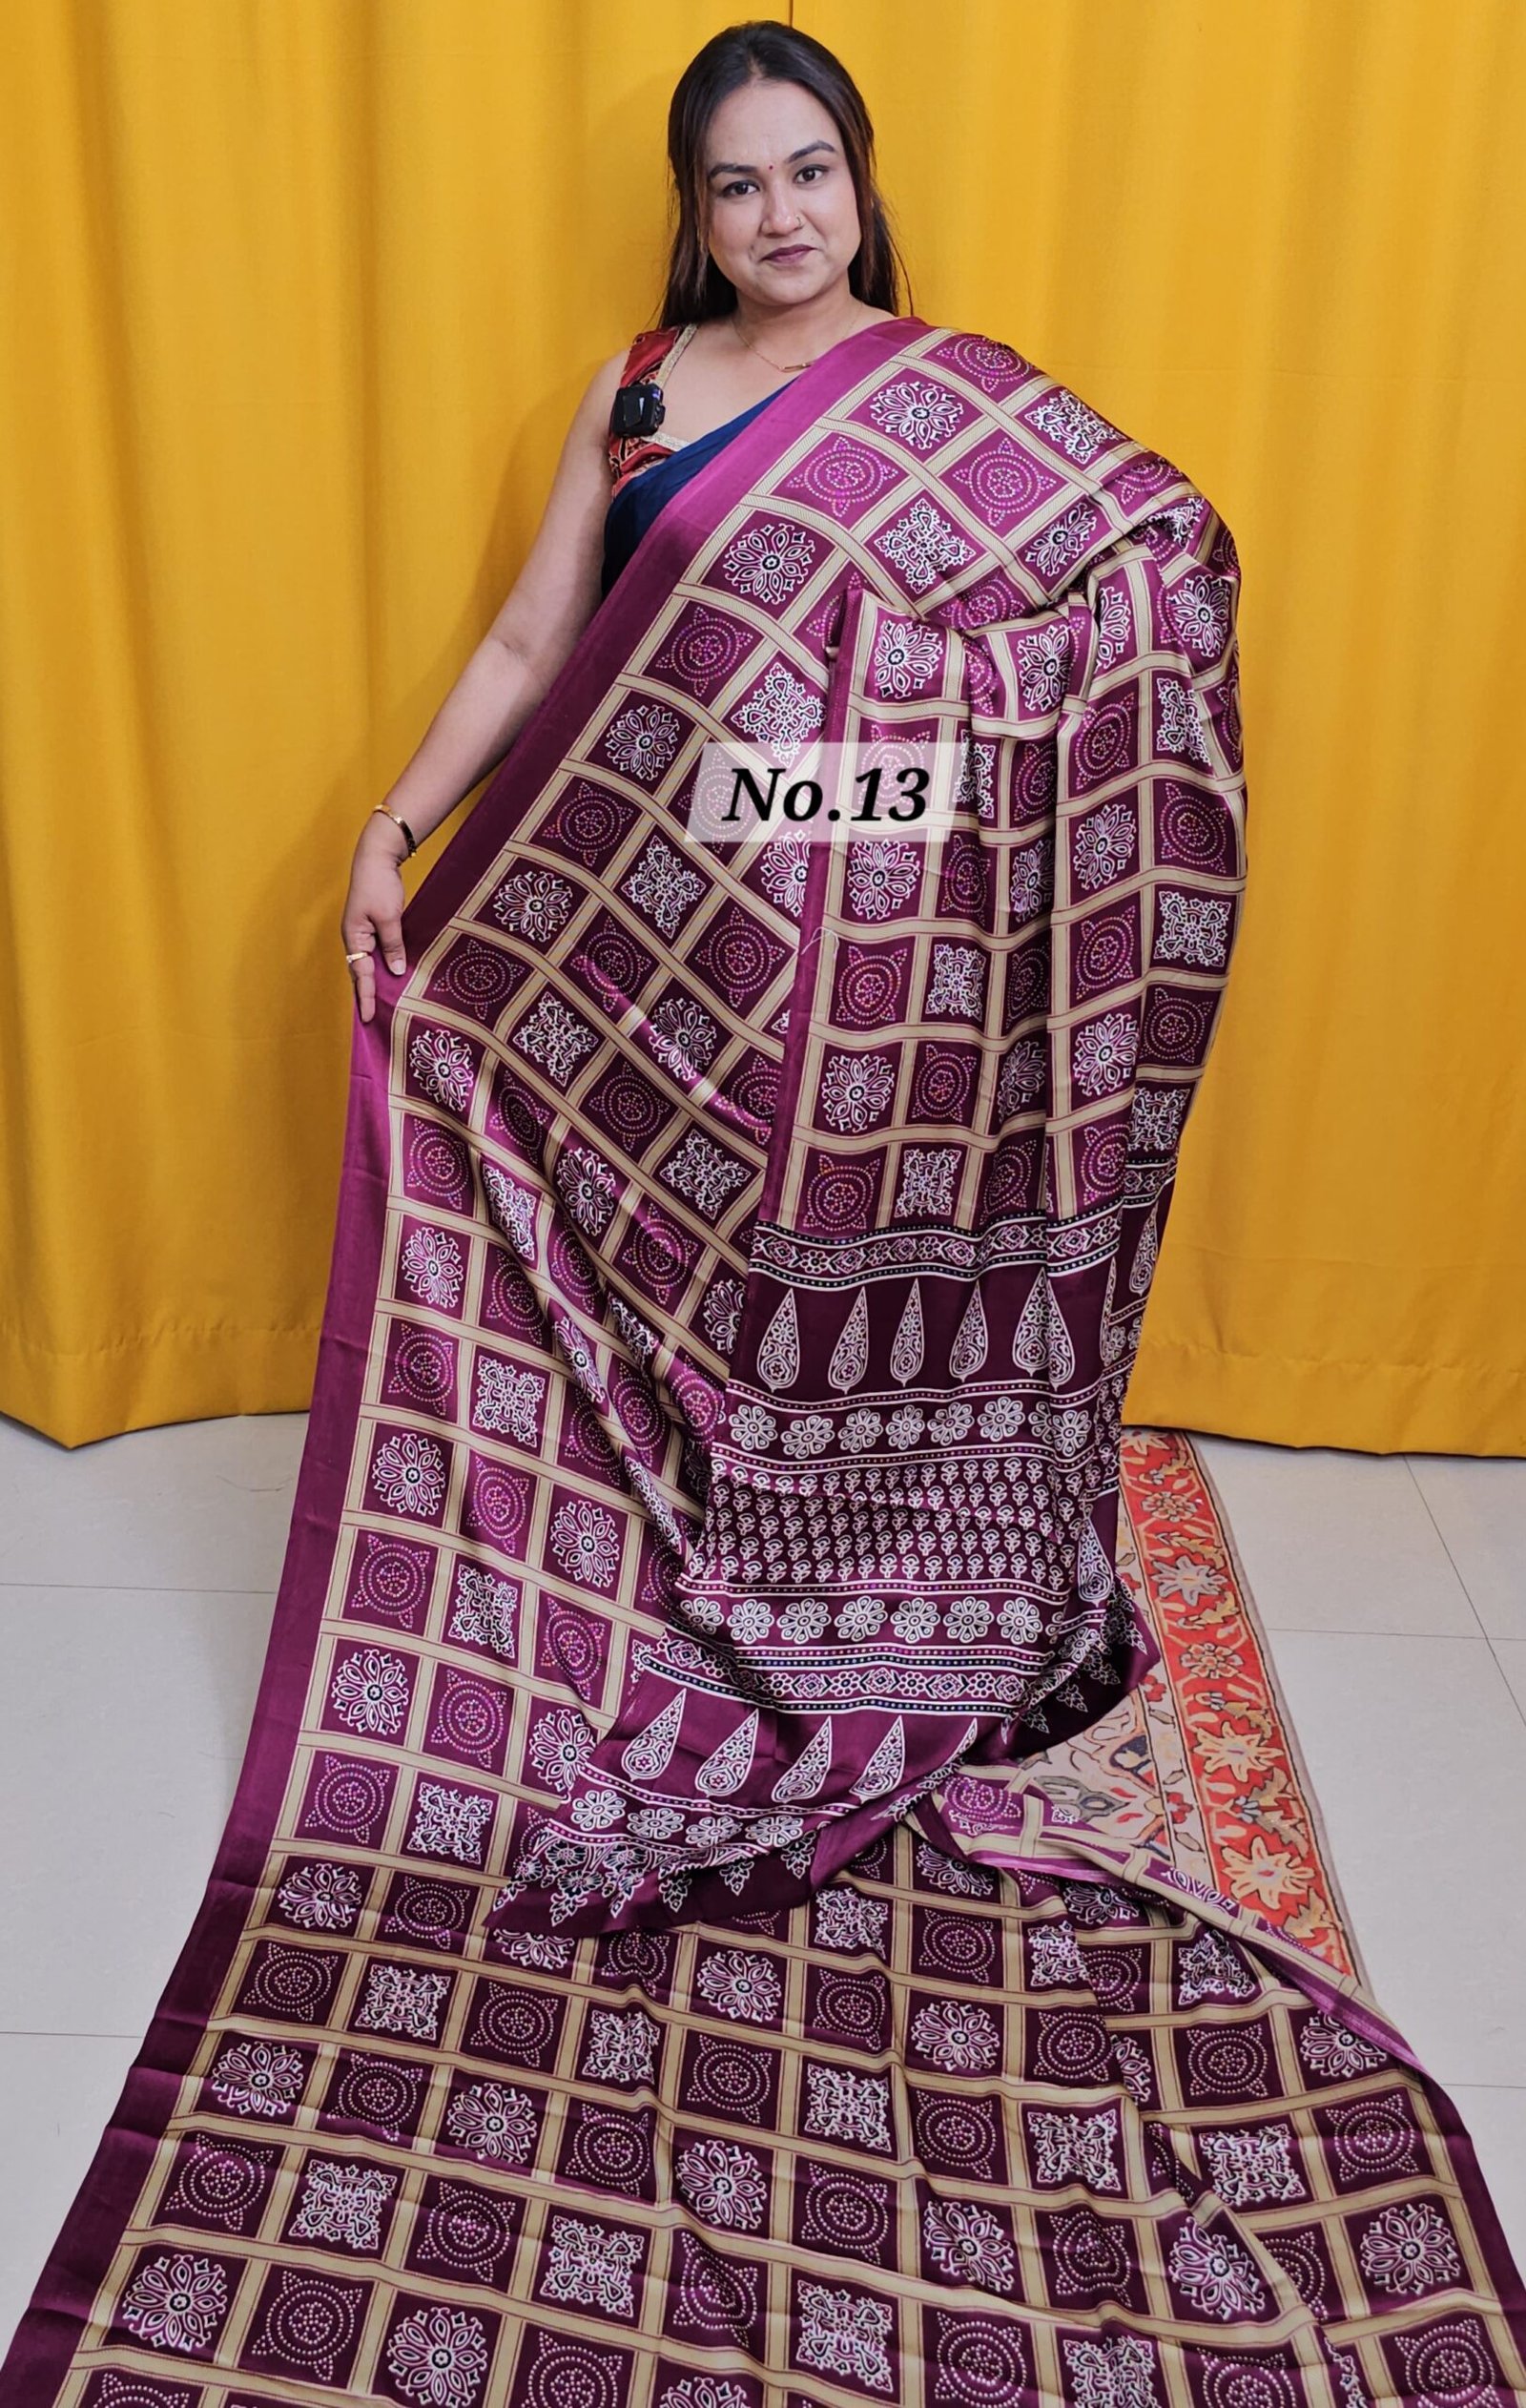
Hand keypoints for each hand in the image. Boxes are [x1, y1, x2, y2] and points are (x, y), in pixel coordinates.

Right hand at [341, 815, 409, 1023]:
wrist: (377, 857)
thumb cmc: (379, 884)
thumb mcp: (389, 916)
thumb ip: (392, 945)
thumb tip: (395, 971)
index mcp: (354, 938)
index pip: (360, 975)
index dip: (365, 997)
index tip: (366, 1018)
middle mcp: (355, 939)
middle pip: (360, 973)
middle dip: (365, 995)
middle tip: (372, 1020)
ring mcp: (363, 933)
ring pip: (369, 964)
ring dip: (375, 983)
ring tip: (382, 1006)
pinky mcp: (374, 927)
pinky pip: (377, 953)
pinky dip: (383, 967)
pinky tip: (392, 977)